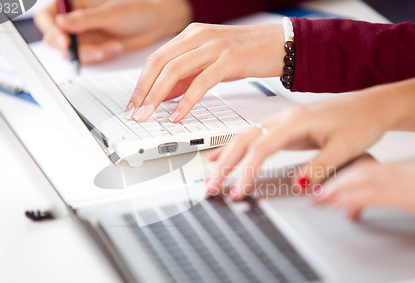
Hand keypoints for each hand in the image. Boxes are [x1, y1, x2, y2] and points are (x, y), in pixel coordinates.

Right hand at [34, 0, 192, 63]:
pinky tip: (115, 47)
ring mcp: (83, 36)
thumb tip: (60, 24)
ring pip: (72, 53)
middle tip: (90, 50)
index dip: (51, 29)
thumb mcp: (109, 13)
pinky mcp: (93, 49)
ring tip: (110, 47)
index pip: (47, 16)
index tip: (65, 40)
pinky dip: (101, 56)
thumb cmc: (134, 11)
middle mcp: (74, 20)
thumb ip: (84, 20)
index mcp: (73, 4)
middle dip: (72, 48)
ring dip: (90, 54)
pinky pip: (88, 59)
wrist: (153, 25)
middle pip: (54, 38)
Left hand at [126, 23, 283, 121]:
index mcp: (191, 35)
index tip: (133, 104)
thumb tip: (163, 95)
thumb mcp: (211, 63)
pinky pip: (201, 81)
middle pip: (159, 63)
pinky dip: (186, 100)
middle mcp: (199, 36)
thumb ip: (187, 76)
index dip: (141, 83)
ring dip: (157, 96)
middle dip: (143, 91)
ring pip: (175, 70)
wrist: (281, 45)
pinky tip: (178, 115)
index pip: (156, 58)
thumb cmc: (248, 54)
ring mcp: (214, 46)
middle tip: (135, 113)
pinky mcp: (229, 59)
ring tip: (149, 116)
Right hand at [205, 87, 399, 199]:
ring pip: (244, 138)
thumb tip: (297, 185)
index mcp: (295, 121)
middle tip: (211, 187)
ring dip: (226, 158)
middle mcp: (283, 118)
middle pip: (244, 141)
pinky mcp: (284, 127)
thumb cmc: (361, 121)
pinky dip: (235, 149)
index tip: (238, 190)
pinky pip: (253, 137)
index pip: (261, 148)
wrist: (372, 106)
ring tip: (211, 177)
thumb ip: (318, 168)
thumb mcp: (344, 148)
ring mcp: (281, 121)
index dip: (246, 171)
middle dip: (225, 165)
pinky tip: (222, 156)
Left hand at [314, 159, 414, 229]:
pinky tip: (341, 205)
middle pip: (366, 173)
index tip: (332, 186)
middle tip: (317, 192)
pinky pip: (381, 195)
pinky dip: (356, 198)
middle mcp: (413, 172)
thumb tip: (397, 200)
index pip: (375, 171)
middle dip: (338, 183)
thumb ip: (414, 194)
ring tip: (320, 198)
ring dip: (339, 190)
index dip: (350, 178)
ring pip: (368, 181)